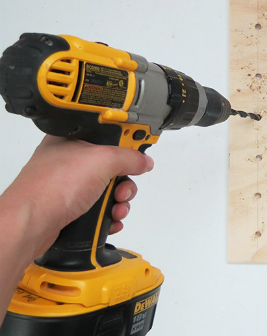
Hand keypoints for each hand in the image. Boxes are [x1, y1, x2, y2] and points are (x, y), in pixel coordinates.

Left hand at [1, 135, 153, 258]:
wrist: (31, 225)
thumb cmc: (53, 187)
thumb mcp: (102, 161)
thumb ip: (129, 157)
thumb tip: (144, 161)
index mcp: (72, 140)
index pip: (108, 133)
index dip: (127, 139)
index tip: (143, 143)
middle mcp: (70, 161)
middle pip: (113, 165)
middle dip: (125, 181)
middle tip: (123, 188)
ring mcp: (70, 186)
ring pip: (108, 190)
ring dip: (119, 202)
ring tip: (116, 209)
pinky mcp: (71, 208)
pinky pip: (100, 209)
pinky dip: (109, 216)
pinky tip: (110, 220)